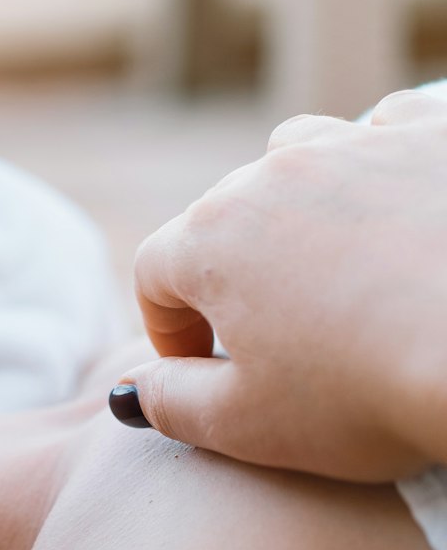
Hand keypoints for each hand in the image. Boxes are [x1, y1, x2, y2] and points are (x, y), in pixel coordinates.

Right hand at [121, 88, 446, 481]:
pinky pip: (390, 122)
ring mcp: (359, 146)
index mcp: (212, 242)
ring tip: (325, 249)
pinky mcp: (437, 138)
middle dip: (232, 268)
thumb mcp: (250, 426)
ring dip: (294, 194)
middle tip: (270, 328)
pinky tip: (397, 197)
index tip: (201, 364)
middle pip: (223, 211)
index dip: (169, 326)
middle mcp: (274, 175)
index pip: (155, 274)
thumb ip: (171, 406)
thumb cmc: (373, 394)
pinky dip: (379, 155)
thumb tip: (132, 392)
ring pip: (298, 150)